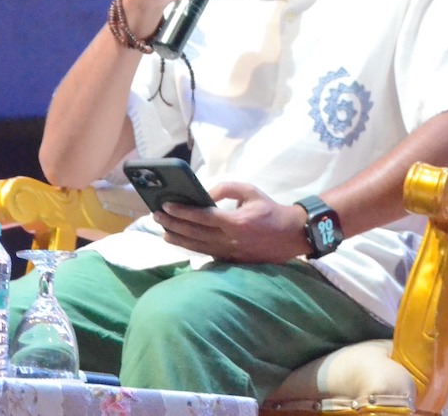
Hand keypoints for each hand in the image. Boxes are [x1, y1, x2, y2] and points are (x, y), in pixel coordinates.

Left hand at [154, 182, 310, 262]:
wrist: (291, 235)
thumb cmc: (270, 210)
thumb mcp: (251, 191)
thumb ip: (226, 189)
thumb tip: (206, 194)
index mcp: (235, 222)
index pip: (202, 217)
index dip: (182, 212)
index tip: (166, 205)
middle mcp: (229, 240)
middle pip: (194, 234)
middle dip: (173, 224)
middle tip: (156, 216)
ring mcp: (229, 252)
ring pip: (197, 247)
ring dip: (177, 239)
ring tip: (162, 231)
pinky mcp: (231, 260)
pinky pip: (206, 253)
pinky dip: (190, 247)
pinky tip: (180, 242)